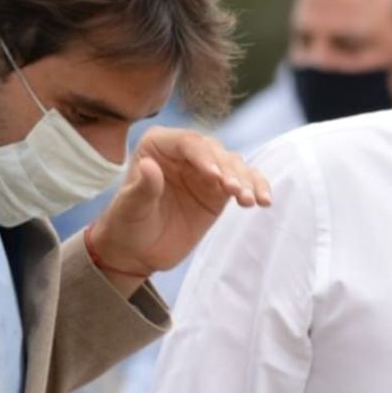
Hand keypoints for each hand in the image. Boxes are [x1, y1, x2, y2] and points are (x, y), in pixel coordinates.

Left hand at [88, 127, 270, 291]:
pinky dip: (257, 188)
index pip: (187, 142)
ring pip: (234, 165)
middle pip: (216, 151)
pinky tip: (264, 201)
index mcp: (159, 145)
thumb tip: (149, 166)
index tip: (215, 176)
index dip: (204, 156)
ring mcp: (206, 170)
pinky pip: (245, 182)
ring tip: (249, 201)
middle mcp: (185, 152)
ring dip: (245, 180)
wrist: (137, 250)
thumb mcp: (130, 208)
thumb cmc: (127, 224)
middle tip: (233, 191)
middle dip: (228, 169)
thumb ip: (142, 188)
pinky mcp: (220, 190)